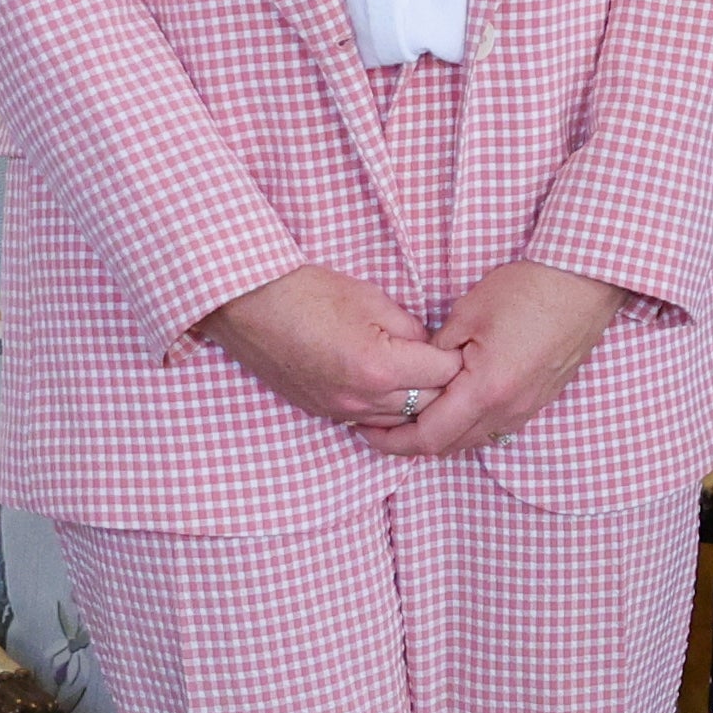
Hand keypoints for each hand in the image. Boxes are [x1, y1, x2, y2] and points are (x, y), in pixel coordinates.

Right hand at [200, 265, 463, 429]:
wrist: (249, 305)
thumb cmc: (308, 293)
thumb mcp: (372, 299)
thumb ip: (411, 328)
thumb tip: (430, 347)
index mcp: (380, 367)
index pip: (445, 375)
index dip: (458, 358)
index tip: (463, 345)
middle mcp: (362, 399)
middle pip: (428, 406)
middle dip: (445, 385)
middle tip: (453, 363)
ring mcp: (340, 411)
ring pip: (400, 420)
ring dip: (418, 400)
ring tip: (425, 375)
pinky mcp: (323, 412)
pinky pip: (371, 420)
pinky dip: (388, 407)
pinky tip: (391, 386)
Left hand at [379, 261, 628, 462]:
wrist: (585, 281)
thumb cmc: (527, 289)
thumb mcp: (467, 313)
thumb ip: (436, 351)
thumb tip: (420, 371)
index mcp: (485, 391)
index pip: (429, 437)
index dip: (393, 441)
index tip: (368, 432)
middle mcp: (509, 409)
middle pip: (450, 445)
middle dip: (412, 443)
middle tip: (383, 427)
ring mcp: (529, 407)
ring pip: (475, 438)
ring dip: (443, 433)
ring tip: (415, 414)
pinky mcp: (541, 397)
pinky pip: (497, 425)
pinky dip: (469, 423)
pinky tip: (456, 403)